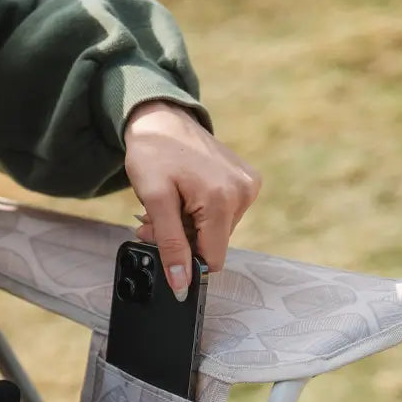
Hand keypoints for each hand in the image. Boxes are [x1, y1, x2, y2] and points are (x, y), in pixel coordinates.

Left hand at [124, 100, 261, 299]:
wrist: (161, 117)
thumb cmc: (153, 152)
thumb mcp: (154, 201)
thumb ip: (170, 245)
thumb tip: (181, 284)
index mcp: (222, 199)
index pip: (211, 260)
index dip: (185, 261)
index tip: (159, 240)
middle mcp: (243, 193)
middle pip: (212, 246)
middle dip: (182, 240)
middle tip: (154, 220)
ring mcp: (248, 186)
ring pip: (216, 233)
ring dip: (187, 227)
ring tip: (168, 204)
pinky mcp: (247, 181)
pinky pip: (222, 215)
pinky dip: (199, 214)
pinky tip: (184, 196)